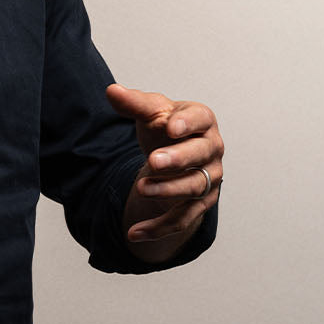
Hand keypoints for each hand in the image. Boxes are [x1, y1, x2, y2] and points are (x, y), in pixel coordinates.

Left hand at [105, 84, 222, 257]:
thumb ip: (134, 103)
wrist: (174, 153)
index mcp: (202, 120)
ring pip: (192, 188)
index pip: (200, 119)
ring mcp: (209, 178)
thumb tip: (112, 91)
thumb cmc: (165, 126)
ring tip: (141, 188)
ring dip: (167, 191)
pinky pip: (182, 218)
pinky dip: (158, 228)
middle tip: (153, 161)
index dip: (187, 123)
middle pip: (199, 155)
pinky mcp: (200, 204)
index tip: (169, 126)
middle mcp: (211, 149)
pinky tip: (134, 232)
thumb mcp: (151, 111)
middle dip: (177, 159)